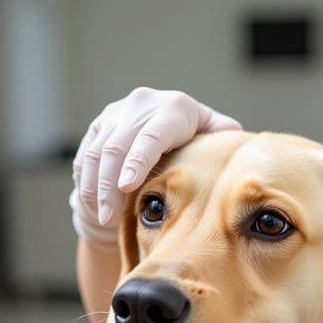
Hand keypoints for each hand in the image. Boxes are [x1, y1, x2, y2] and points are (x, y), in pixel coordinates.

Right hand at [70, 87, 241, 241]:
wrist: (167, 122)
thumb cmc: (197, 139)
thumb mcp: (212, 133)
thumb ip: (223, 134)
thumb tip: (236, 139)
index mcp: (173, 108)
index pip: (150, 135)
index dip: (136, 161)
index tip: (127, 186)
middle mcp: (141, 105)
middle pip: (117, 147)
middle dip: (110, 186)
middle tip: (110, 217)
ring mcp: (115, 114)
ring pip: (97, 153)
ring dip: (96, 188)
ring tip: (103, 218)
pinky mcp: (98, 127)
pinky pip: (86, 157)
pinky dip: (87, 182)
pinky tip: (95, 206)